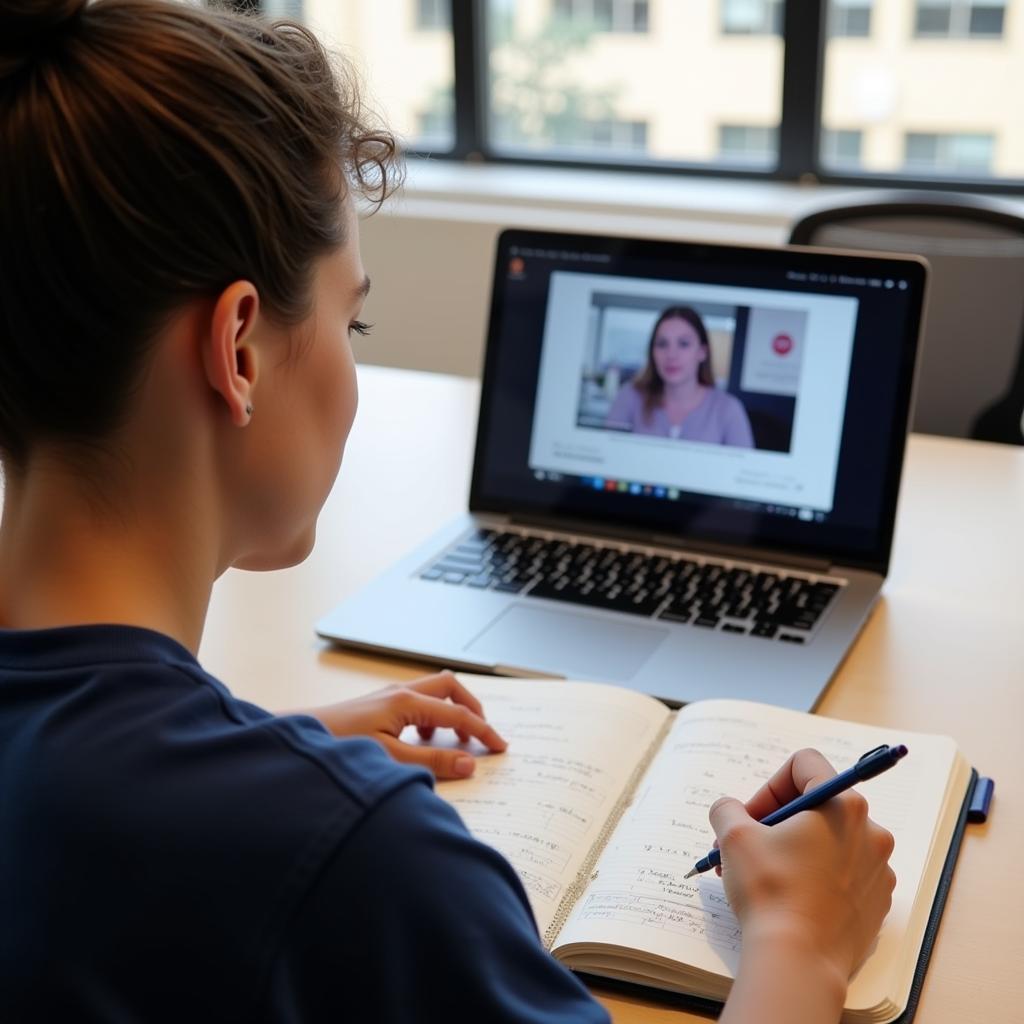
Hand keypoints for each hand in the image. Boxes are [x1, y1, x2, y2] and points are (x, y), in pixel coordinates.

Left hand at [306, 671, 506, 779]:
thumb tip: (470, 762)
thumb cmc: (337, 747)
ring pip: (433, 694)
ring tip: (454, 743)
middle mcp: (399, 693)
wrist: (296, 743)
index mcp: (406, 701)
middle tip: (483, 736)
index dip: (484, 731)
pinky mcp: (377, 707)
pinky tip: (421, 743)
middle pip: (450, 687)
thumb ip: (432, 761)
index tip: (501, 748)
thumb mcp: (390, 759)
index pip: (459, 714)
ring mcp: (387, 697)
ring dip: (450, 713)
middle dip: (472, 708)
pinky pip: (416, 703)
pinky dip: (430, 719)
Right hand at [708, 748, 895, 982]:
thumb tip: (730, 809)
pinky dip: (817, 876)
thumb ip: (728, 808)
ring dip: (796, 848)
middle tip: (748, 845)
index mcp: (842, 805)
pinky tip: (791, 897)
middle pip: (817, 804)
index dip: (770, 784)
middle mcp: (870, 831)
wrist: (799, 962)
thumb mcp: (733, 837)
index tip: (752, 816)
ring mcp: (878, 869)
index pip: (805, 764)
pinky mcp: (878, 901)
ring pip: (830, 840)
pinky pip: (844, 872)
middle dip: (777, 821)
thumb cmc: (770, 892)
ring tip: (764, 874)